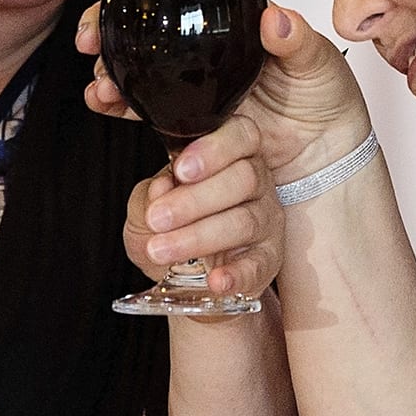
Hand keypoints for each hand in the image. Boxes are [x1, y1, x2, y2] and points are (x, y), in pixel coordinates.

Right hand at [78, 0, 373, 182]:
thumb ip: (297, 39)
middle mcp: (205, 42)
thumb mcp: (318, 62)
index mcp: (232, 16)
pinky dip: (119, 103)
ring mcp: (193, 77)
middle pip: (142, 19)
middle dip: (105, 22)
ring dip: (107, 65)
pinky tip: (105, 102)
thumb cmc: (326, 97)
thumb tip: (275, 18)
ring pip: (135, 61)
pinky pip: (144, 104)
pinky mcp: (188, 115)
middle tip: (89, 37)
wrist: (325, 154)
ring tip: (99, 80)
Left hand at [120, 114, 283, 297]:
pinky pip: (259, 265)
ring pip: (245, 221)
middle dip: (194, 200)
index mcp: (232, 154)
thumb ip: (149, 195)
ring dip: (200, 237)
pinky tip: (215, 280)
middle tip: (157, 218)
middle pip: (243, 179)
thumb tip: (161, 189)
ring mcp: (266, 220)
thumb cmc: (170, 224)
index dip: (214, 150)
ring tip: (162, 250)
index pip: (240, 136)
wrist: (182, 272)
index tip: (181, 170)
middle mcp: (257, 182)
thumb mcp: (147, 204)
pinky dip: (236, 274)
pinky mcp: (268, 259)